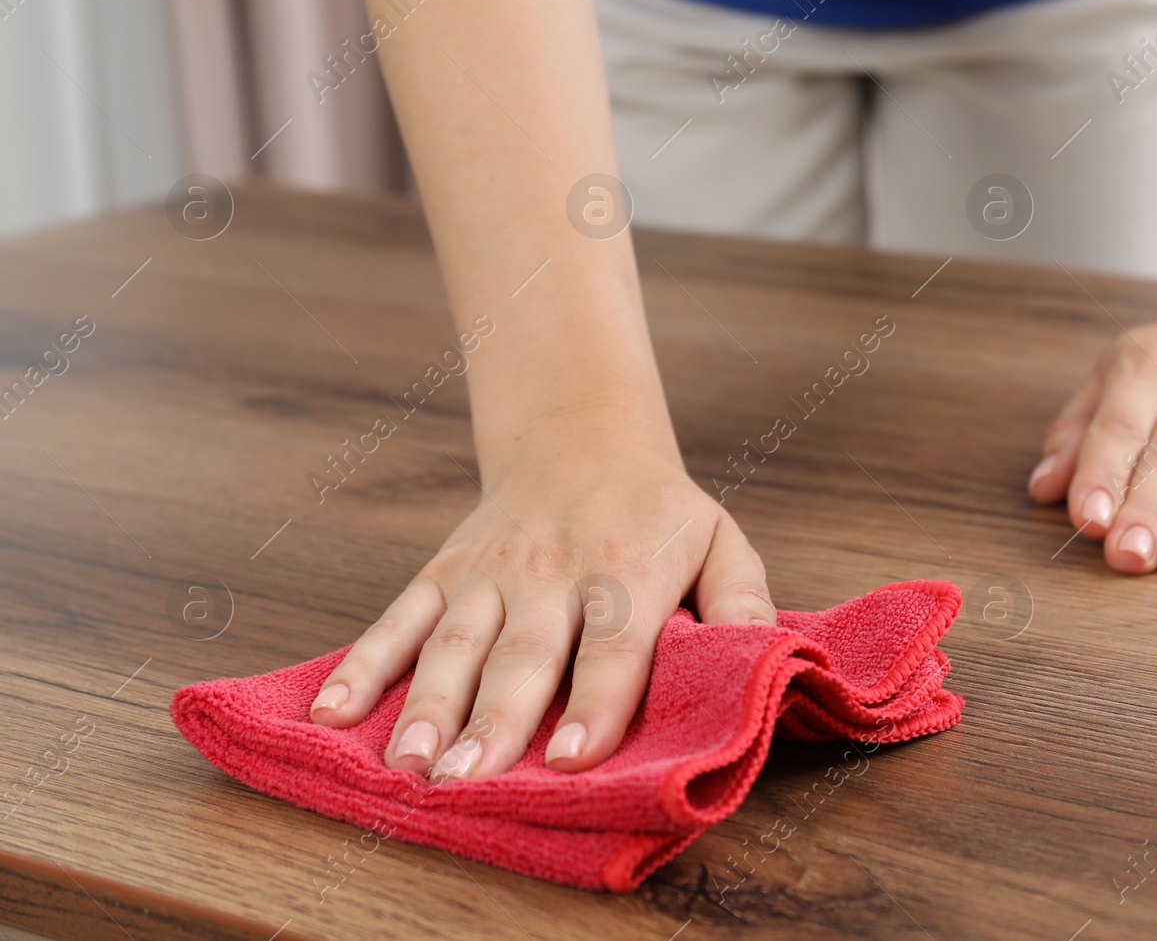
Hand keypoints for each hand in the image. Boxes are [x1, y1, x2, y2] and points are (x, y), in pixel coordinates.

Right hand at [307, 453, 772, 777]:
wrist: (580, 437)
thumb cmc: (658, 511)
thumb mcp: (720, 538)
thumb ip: (744, 598)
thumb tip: (761, 656)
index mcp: (628, 568)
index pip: (613, 643)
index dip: (596, 700)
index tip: (575, 756)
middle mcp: (553, 570)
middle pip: (523, 653)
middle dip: (495, 720)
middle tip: (469, 780)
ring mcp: (491, 572)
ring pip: (454, 642)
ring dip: (426, 704)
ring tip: (408, 763)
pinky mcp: (444, 571)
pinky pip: (399, 617)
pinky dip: (364, 663)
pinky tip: (333, 712)